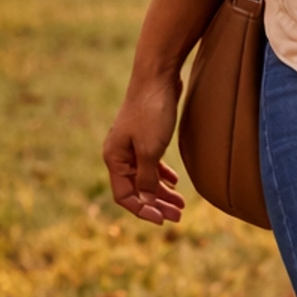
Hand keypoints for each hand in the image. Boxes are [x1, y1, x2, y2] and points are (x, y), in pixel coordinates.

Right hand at [103, 72, 187, 224]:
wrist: (157, 76)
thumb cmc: (152, 113)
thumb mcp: (150, 151)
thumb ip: (147, 178)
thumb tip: (146, 199)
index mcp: (114, 159)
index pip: (125, 196)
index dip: (143, 210)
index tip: (163, 220)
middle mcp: (119, 153)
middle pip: (137, 188)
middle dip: (157, 204)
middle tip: (178, 216)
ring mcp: (132, 144)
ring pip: (146, 176)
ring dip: (162, 192)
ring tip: (181, 205)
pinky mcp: (146, 135)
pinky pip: (152, 162)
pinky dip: (162, 174)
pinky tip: (175, 182)